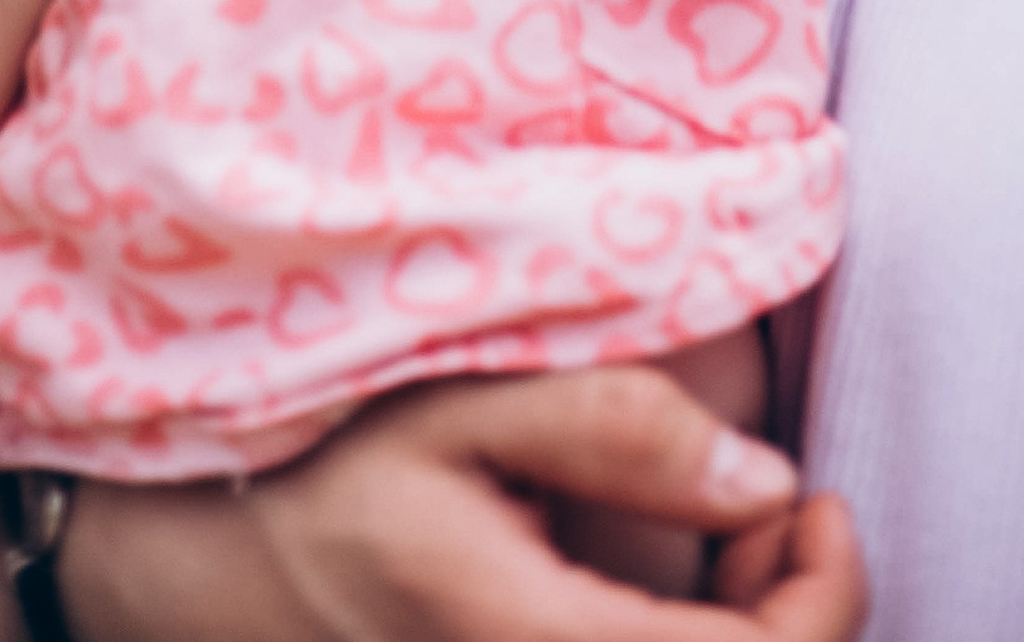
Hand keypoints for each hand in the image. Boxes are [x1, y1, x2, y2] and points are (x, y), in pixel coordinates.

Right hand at [57, 370, 868, 640]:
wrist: (199, 567)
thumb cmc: (322, 467)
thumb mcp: (457, 404)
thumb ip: (612, 425)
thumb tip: (764, 477)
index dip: (824, 597)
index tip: (819, 498)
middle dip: (796, 609)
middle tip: (778, 501)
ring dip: (744, 629)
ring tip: (727, 520)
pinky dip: (684, 640)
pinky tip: (674, 570)